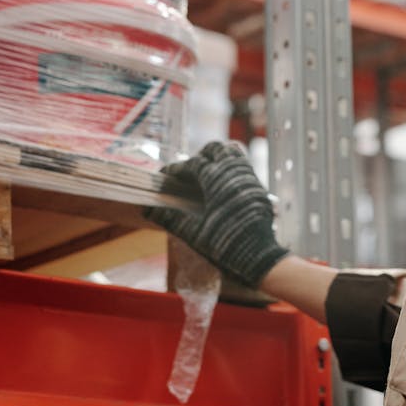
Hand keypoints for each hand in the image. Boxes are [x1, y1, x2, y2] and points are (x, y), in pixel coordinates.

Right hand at [146, 141, 289, 287]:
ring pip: (232, 153)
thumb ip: (169, 218)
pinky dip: (230, 166)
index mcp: (217, 180)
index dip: (177, 168)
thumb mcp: (193, 233)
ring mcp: (249, 178)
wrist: (259, 257)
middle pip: (216, 149)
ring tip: (204, 172)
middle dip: (200, 155)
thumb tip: (146, 209)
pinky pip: (243, 165)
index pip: (193, 164)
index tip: (165, 175)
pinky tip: (222, 183)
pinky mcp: (258, 186)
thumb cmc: (224, 245)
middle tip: (187, 170)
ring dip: (217, 158)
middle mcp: (235, 173)